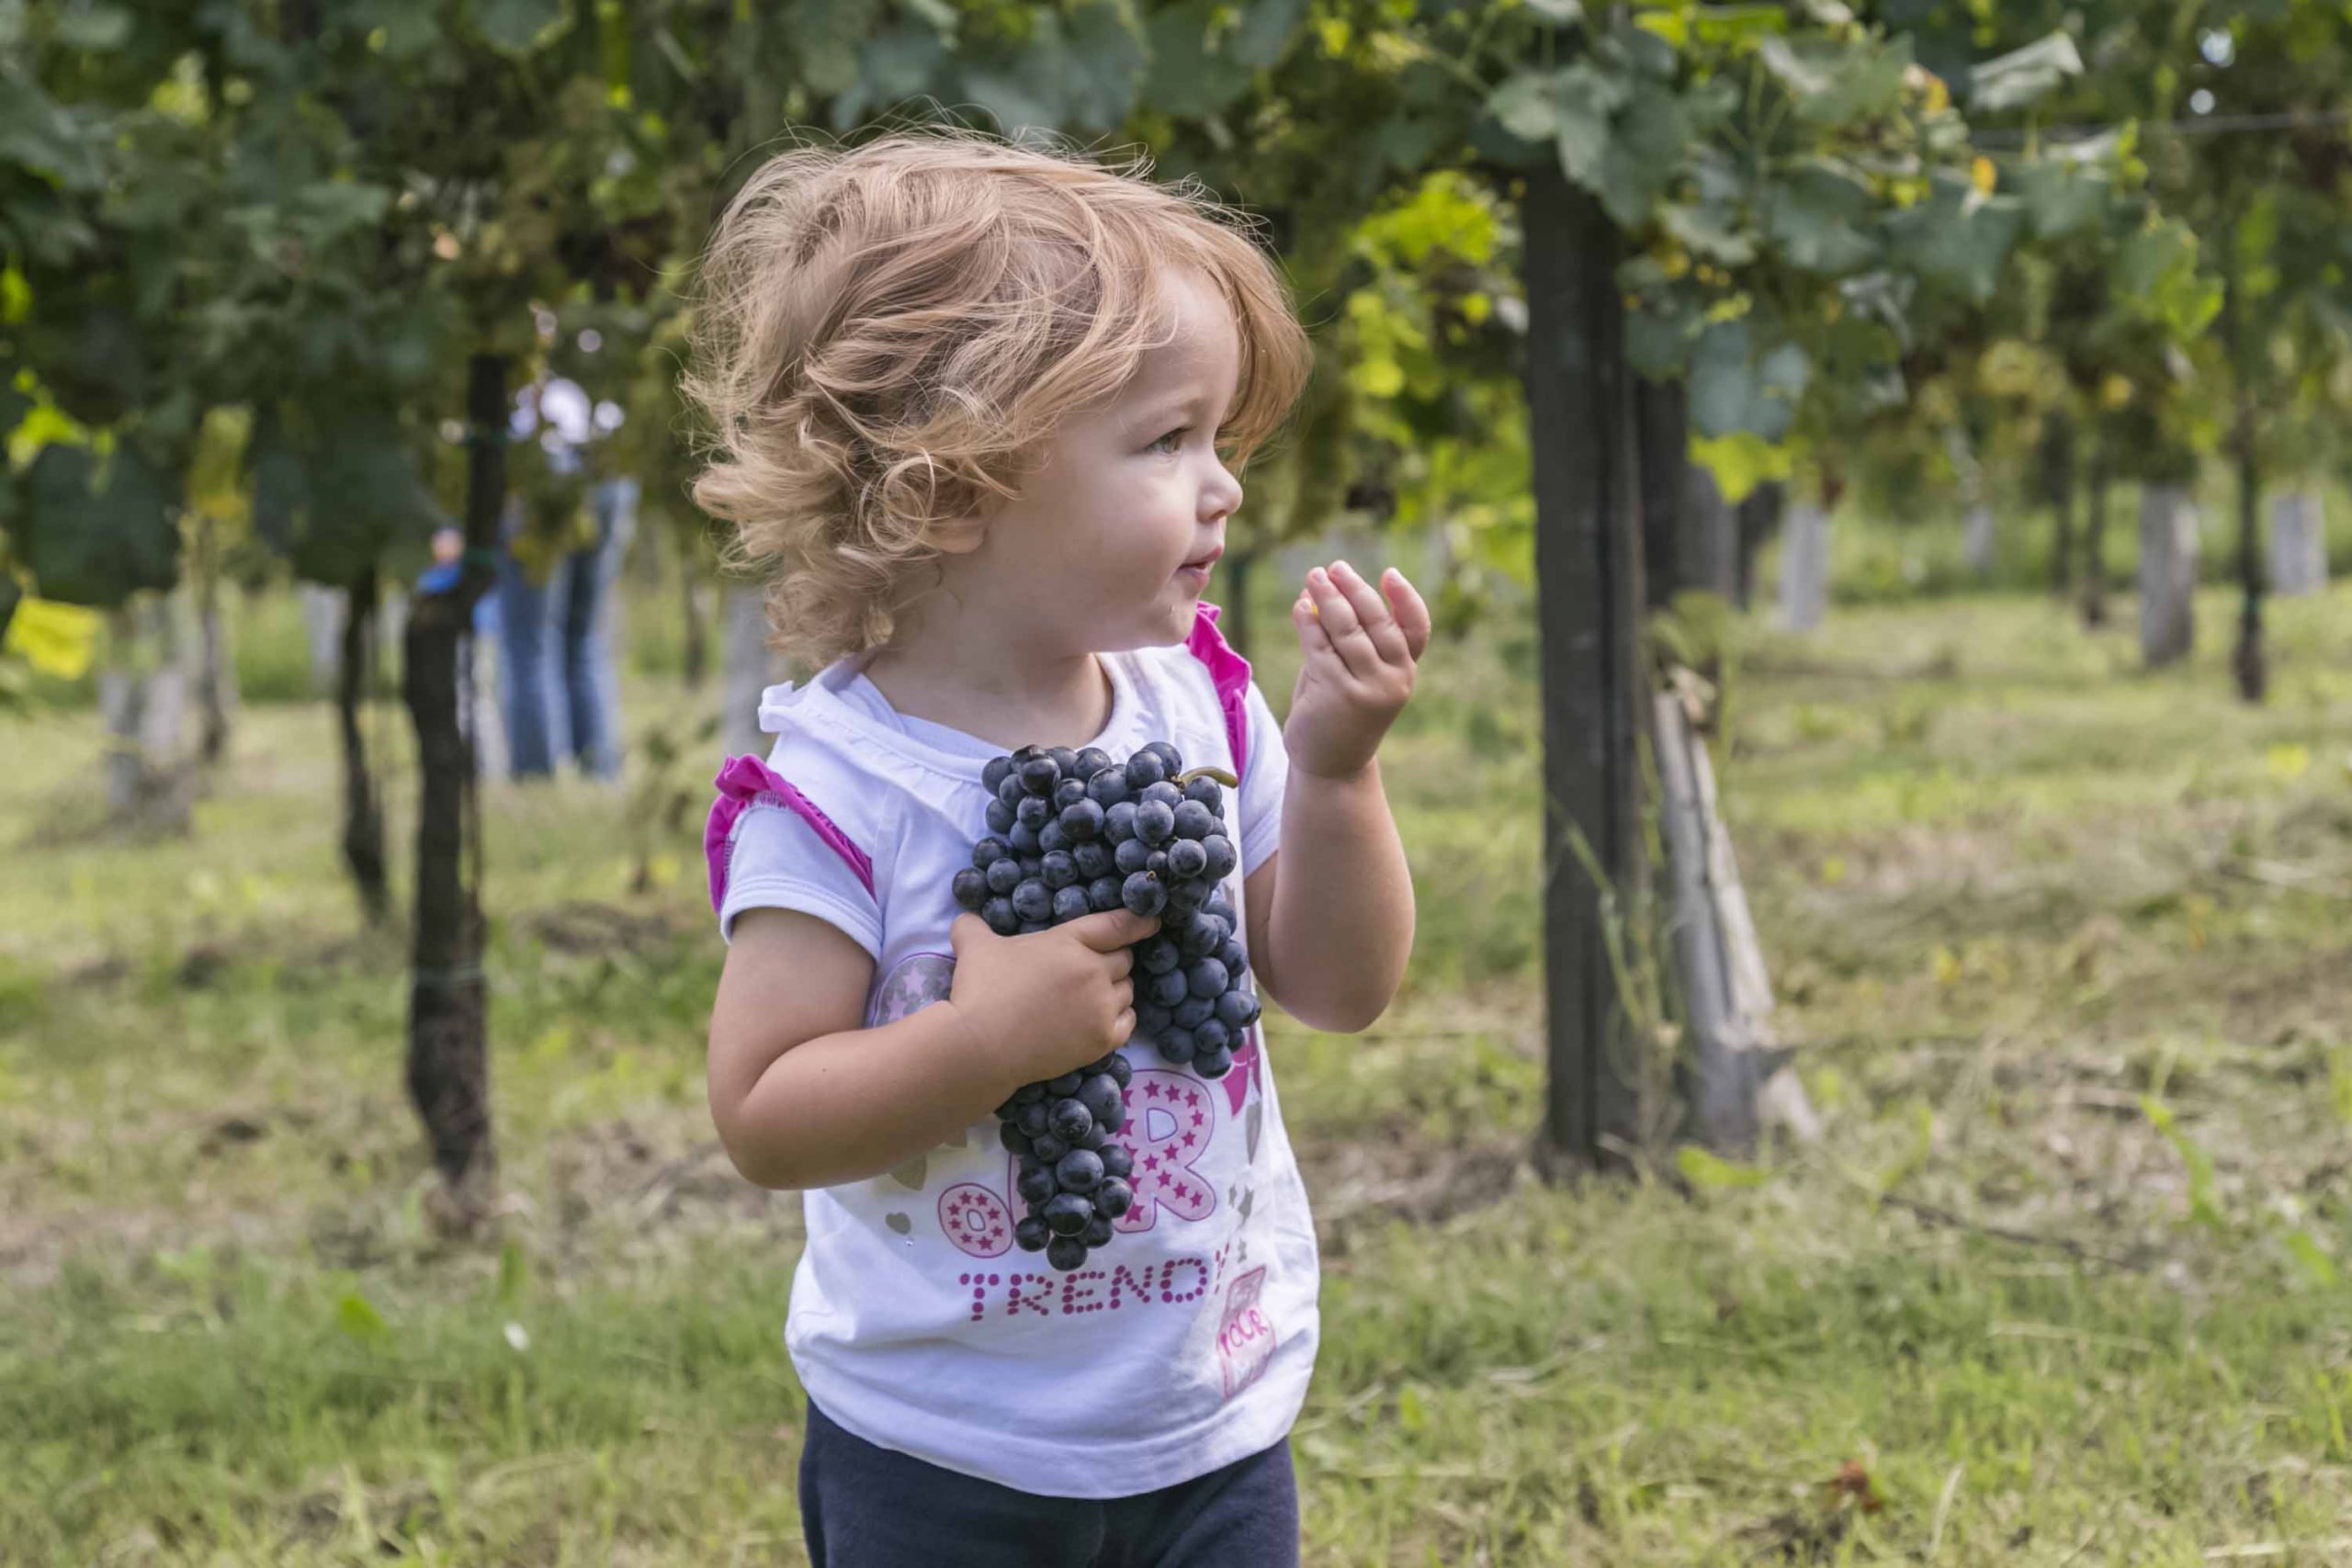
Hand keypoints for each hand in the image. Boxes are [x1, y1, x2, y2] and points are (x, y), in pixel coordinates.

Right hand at [943, 908, 1158, 1088]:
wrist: (981, 1045)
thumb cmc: (979, 990)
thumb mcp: (974, 947)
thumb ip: (974, 926)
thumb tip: (964, 918)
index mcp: (1069, 942)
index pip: (1117, 925)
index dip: (1139, 922)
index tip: (1153, 921)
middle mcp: (1093, 970)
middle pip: (1123, 960)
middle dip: (1109, 963)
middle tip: (1086, 973)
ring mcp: (1101, 1006)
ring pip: (1127, 991)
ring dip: (1114, 991)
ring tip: (1088, 999)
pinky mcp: (1102, 1039)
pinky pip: (1128, 1022)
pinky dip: (1119, 1018)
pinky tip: (1102, 1019)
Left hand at [1284, 561, 1430, 779]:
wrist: (1332, 765)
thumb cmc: (1342, 710)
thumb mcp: (1357, 673)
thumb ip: (1349, 638)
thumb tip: (1320, 591)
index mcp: (1405, 671)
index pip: (1417, 629)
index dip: (1406, 599)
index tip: (1389, 573)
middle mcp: (1394, 679)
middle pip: (1378, 621)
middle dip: (1354, 589)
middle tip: (1334, 567)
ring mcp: (1367, 687)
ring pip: (1346, 630)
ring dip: (1327, 598)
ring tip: (1313, 577)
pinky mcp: (1337, 693)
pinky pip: (1320, 647)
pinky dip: (1308, 623)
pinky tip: (1299, 607)